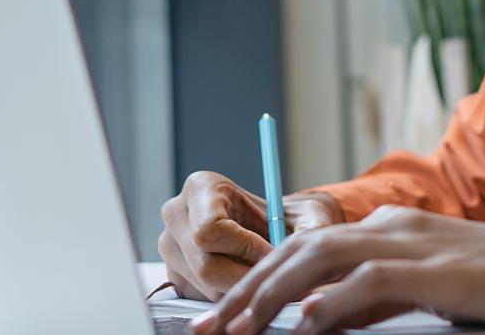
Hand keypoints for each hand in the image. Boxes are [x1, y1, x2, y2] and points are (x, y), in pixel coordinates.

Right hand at [158, 170, 344, 299]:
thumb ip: (311, 228)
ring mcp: (170, 247)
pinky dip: (231, 297)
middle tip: (276, 278)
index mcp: (200, 187)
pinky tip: (249, 283)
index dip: (246, 249)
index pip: (210, 229)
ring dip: (241, 290)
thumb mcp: (307, 216)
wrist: (272, 230)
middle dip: (246, 277)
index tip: (273, 253)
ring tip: (266, 278)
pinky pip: (202, 298)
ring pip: (204, 286)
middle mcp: (176, 214)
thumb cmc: (286, 218)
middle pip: (205, 264)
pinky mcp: (175, 275)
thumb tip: (313, 247)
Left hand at [186, 204, 484, 334]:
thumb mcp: (429, 299)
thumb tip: (313, 324)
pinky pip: (369, 283)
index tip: (217, 321)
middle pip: (295, 251)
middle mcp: (393, 228)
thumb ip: (372, 304)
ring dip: (270, 298)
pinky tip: (302, 327)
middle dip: (244, 292)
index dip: (252, 284)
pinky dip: (330, 304)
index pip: (300, 251)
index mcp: (389, 231)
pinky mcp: (441, 271)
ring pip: (318, 261)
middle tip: (206, 331)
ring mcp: (416, 245)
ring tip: (236, 331)